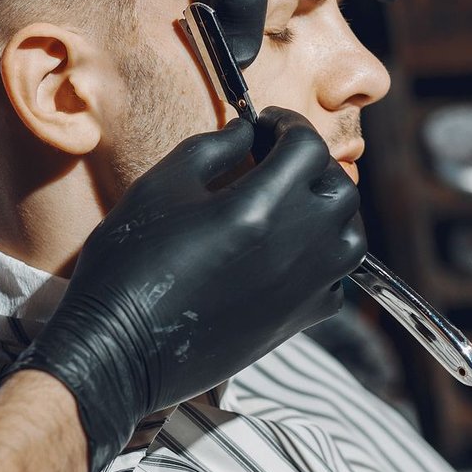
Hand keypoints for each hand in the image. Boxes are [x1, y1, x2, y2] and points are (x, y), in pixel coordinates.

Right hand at [4, 108, 363, 471]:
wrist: (121, 346)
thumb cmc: (129, 263)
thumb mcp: (159, 187)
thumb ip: (211, 149)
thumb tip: (246, 132)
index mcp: (258, 207)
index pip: (307, 147)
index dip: (288, 125)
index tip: (265, 124)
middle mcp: (295, 247)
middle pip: (340, 188)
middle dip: (311, 163)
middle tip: (274, 158)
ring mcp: (303, 288)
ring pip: (350, 235)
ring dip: (327, 209)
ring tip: (288, 202)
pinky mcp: (298, 321)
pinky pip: (337, 279)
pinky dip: (323, 255)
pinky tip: (285, 249)